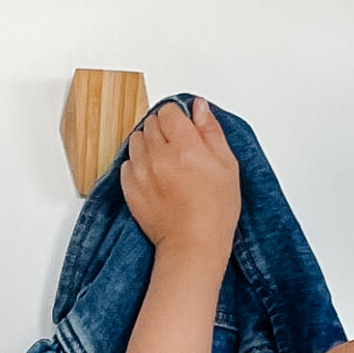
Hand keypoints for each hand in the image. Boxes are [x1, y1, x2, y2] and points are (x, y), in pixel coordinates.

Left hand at [123, 98, 239, 256]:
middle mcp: (159, 156)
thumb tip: (199, 107)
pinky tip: (154, 176)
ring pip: (136, 140)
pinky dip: (138, 164)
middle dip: (164, 129)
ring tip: (165, 160)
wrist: (194, 245)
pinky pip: (127, 164)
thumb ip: (211, 131)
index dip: (178, 117)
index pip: (169, 111)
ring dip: (149, 144)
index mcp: (186, 147)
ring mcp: (141, 172)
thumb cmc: (215, 211)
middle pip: (151, 123)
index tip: (185, 128)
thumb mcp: (227, 165)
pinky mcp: (130, 188)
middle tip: (178, 147)